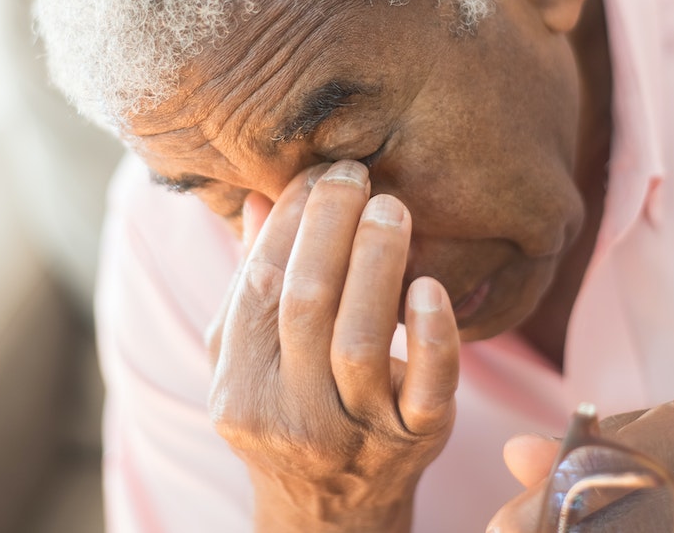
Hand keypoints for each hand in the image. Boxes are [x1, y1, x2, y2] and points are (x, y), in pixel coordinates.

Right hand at [204, 161, 460, 532]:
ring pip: (360, 340)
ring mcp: (354, 433)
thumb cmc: (289, 413)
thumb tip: (263, 196)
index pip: (258, 287)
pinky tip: (431, 285)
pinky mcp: (414, 441)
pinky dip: (432, 334)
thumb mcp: (249, 360)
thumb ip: (252, 284)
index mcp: (241, 388)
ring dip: (377, 261)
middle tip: (356, 174)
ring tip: (391, 207)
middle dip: (331, 226)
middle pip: (306, 304)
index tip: (315, 174)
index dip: (288, 222)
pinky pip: (427, 387)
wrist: (331, 514)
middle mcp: (290, 414)